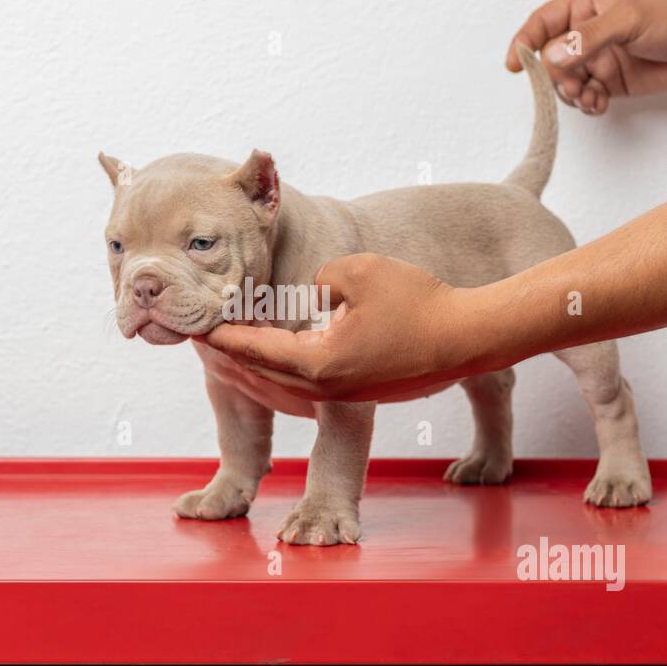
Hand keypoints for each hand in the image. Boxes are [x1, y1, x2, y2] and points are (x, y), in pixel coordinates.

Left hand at [199, 253, 478, 401]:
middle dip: (232, 354)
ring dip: (258, 364)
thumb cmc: (418, 302)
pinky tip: (282, 354)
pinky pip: (312, 382)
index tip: (196, 326)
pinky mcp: (363, 390)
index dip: (223, 335)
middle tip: (204, 336)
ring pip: (286, 382)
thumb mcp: (356, 272)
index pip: (254, 348)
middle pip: (262, 374)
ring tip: (234, 345)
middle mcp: (326, 387)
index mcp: (317, 364)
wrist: (470, 338)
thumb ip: (317, 278)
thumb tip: (308, 292)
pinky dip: (287, 369)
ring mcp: (346, 393)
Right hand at [505, 0, 666, 114]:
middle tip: (573, 86)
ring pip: (563, 83)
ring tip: (590, 96)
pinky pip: (583, 98)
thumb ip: (588, 38)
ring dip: (571, 95)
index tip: (515, 65)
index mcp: (583, 7)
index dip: (524, 42)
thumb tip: (552, 55)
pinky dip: (586, 104)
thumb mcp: (627, 20)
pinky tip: (600, 103)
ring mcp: (594, 59)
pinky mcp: (606, 82)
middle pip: (549, 60)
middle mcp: (583, 34)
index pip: (541, 23)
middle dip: (555, 78)